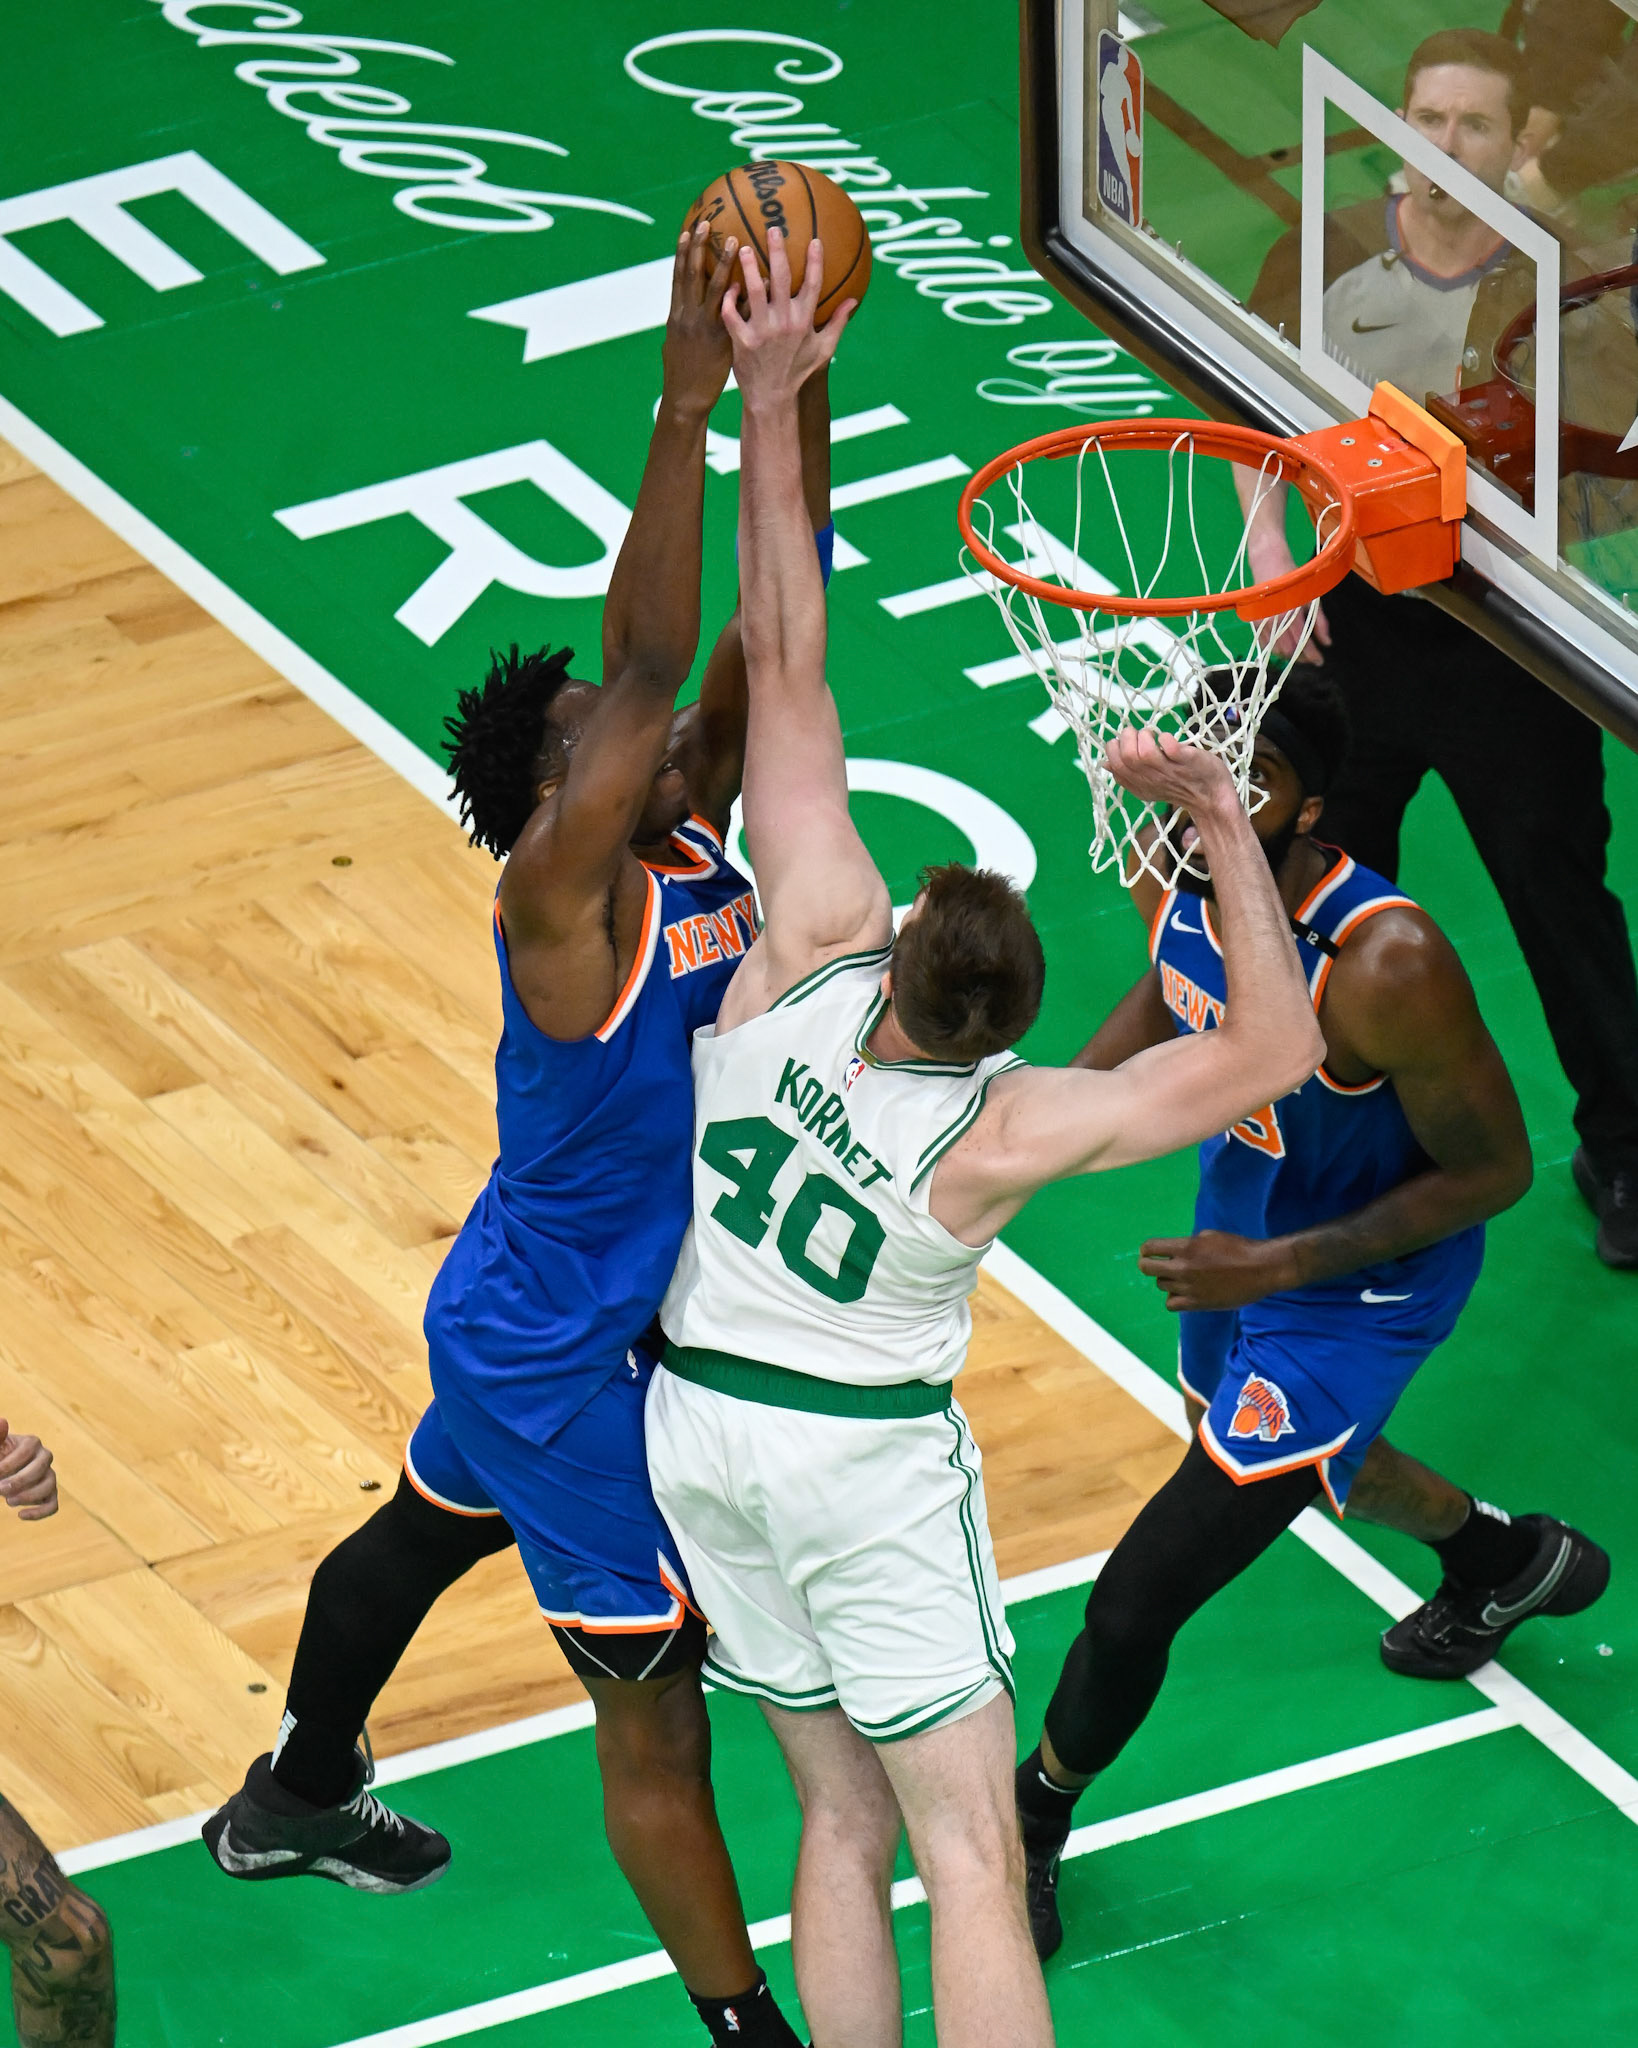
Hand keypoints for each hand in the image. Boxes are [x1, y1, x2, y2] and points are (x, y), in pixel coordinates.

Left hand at [0, 1420, 57, 1519]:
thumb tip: (2, 1421)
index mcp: (32, 1442)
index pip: (27, 1452)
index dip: (9, 1464)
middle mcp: (44, 1458)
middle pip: (40, 1469)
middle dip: (19, 1481)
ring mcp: (48, 1476)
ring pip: (49, 1486)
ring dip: (29, 1496)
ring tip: (8, 1502)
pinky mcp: (47, 1494)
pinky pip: (52, 1504)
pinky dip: (40, 1512)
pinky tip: (20, 1516)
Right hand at [661, 220, 738, 415]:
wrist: (686, 400)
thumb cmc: (683, 373)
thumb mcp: (676, 344)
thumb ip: (682, 322)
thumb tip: (686, 308)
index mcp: (676, 314)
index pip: (678, 277)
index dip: (681, 253)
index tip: (688, 229)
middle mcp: (687, 316)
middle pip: (692, 275)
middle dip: (698, 248)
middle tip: (708, 222)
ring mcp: (705, 327)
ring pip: (714, 288)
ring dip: (724, 263)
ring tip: (735, 241)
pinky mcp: (721, 340)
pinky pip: (735, 313)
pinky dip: (743, 295)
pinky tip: (756, 279)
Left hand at [722, 228, 852, 411]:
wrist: (771, 398)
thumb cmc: (797, 372)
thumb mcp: (823, 350)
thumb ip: (838, 323)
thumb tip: (854, 301)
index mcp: (804, 322)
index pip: (814, 285)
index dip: (815, 262)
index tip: (814, 240)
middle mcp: (784, 323)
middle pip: (782, 279)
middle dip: (778, 251)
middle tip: (773, 228)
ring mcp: (762, 331)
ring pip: (754, 291)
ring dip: (749, 267)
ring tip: (744, 248)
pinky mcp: (742, 340)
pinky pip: (731, 313)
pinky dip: (729, 298)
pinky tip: (728, 284)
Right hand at [1102, 728, 1235, 814]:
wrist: (1211, 797)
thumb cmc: (1179, 785)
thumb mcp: (1148, 783)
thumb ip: (1128, 774)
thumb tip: (1105, 764)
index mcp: (1138, 784)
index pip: (1115, 765)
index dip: (1115, 748)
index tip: (1127, 742)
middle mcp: (1151, 779)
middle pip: (1127, 757)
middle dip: (1129, 737)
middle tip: (1140, 735)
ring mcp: (1169, 771)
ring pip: (1146, 753)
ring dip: (1147, 736)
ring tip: (1154, 736)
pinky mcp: (1187, 762)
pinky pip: (1172, 748)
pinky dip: (1167, 739)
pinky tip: (1168, 739)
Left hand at [1138, 1230, 1296, 1311]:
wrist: (1261, 1269)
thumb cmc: (1238, 1248)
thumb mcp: (1210, 1236)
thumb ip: (1188, 1244)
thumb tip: (1174, 1251)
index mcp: (1186, 1247)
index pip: (1150, 1248)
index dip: (1147, 1250)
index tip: (1150, 1252)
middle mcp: (1183, 1268)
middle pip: (1148, 1268)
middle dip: (1149, 1265)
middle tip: (1157, 1265)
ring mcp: (1189, 1288)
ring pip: (1161, 1286)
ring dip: (1167, 1281)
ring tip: (1182, 1278)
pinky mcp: (1198, 1304)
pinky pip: (1171, 1304)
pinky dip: (1174, 1298)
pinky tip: (1184, 1293)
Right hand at [1245, 522, 1330, 663]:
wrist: (1269, 563)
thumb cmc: (1294, 579)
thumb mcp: (1312, 599)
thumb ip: (1320, 623)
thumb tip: (1327, 643)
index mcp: (1291, 615)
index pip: (1302, 644)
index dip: (1312, 655)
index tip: (1320, 662)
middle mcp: (1275, 622)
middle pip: (1288, 651)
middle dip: (1301, 657)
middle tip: (1311, 657)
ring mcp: (1262, 624)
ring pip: (1276, 650)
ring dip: (1289, 655)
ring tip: (1300, 652)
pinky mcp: (1254, 623)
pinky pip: (1265, 644)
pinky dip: (1276, 649)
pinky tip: (1286, 646)